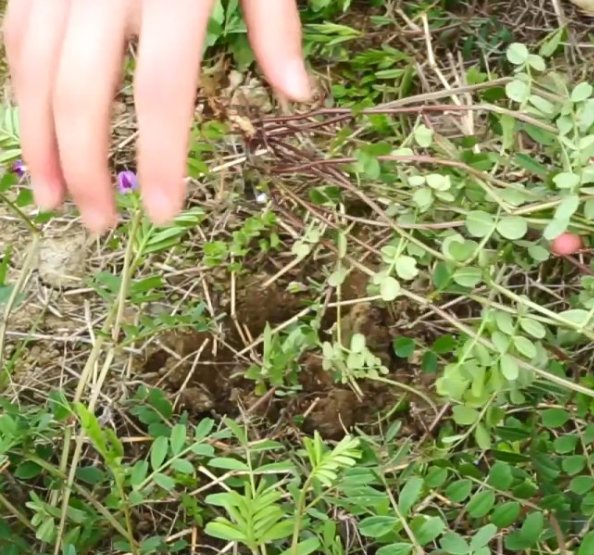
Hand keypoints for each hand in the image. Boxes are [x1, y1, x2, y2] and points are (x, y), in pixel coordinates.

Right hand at [3, 0, 309, 232]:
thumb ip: (274, 22)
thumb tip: (297, 95)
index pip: (161, 90)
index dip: (162, 157)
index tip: (168, 213)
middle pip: (81, 90)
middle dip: (88, 166)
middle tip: (101, 225)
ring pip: (30, 66)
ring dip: (38, 138)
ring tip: (52, 199)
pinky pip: (13, 30)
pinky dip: (16, 84)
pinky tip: (32, 129)